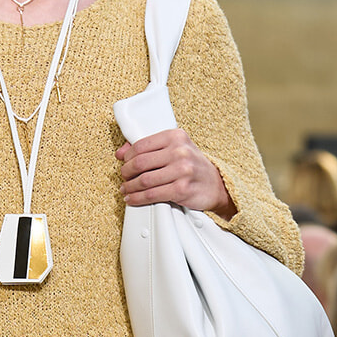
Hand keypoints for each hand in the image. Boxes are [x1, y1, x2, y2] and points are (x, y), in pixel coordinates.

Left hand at [116, 129, 236, 218]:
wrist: (215, 185)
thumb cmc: (192, 166)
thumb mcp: (175, 149)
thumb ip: (149, 147)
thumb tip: (121, 152)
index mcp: (176, 136)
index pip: (141, 145)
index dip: (128, 156)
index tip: (124, 163)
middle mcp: (179, 151)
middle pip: (140, 163)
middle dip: (126, 173)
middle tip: (124, 178)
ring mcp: (182, 171)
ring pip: (144, 180)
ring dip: (130, 187)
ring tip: (126, 189)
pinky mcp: (181, 189)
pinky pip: (152, 195)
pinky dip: (138, 199)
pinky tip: (132, 199)